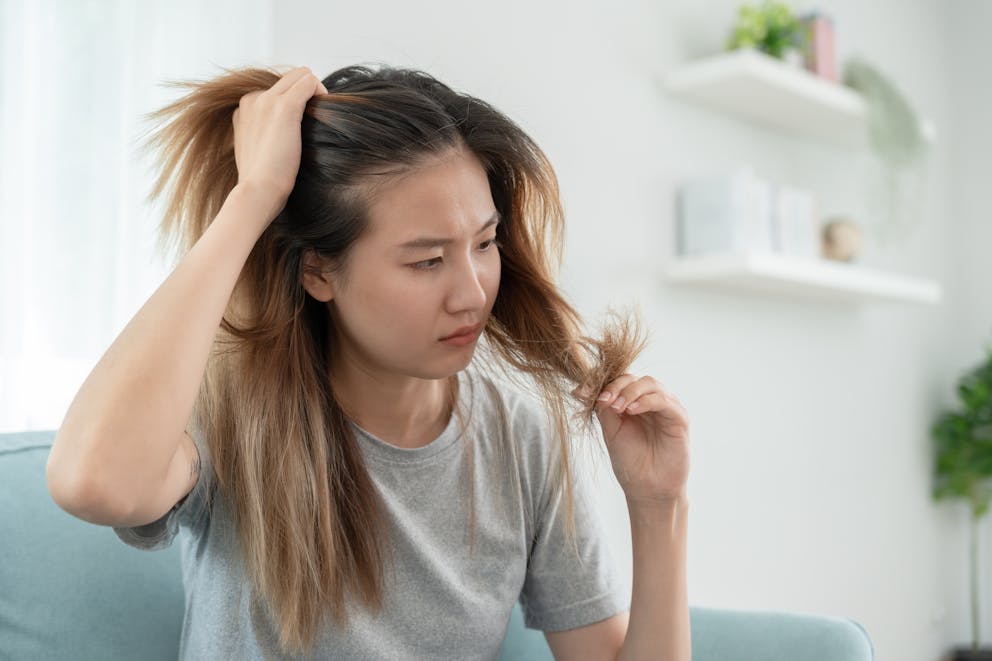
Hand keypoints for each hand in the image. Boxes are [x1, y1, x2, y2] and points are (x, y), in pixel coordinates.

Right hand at [232, 66, 327, 214]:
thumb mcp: (259, 150)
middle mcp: (252, 99)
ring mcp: (266, 100)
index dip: (295, 101)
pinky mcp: (283, 107)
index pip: (277, 89)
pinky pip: (309, 81)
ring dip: (316, 90)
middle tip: (317, 115)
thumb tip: (287, 132)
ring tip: (321, 115)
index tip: (304, 121)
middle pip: (290, 77)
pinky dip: (321, 92)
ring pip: (301, 74)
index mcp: (245, 109)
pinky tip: (325, 110)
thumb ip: (267, 134)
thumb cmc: (263, 180)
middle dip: (307, 91)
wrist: (257, 191)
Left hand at [576, 374, 689, 503]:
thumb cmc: (631, 462)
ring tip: (616, 406)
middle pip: (634, 378)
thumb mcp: (611, 432)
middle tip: (603, 400)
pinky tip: (631, 410)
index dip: (600, 383)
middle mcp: (650, 401)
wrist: (647, 489)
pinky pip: (663, 400)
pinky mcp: (680, 418)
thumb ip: (604, 410)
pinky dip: (646, 401)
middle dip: (615, 386)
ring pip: (650, 384)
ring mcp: (666, 408)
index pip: (619, 381)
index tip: (581, 393)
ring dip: (630, 391)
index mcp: (633, 402)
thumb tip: (585, 390)